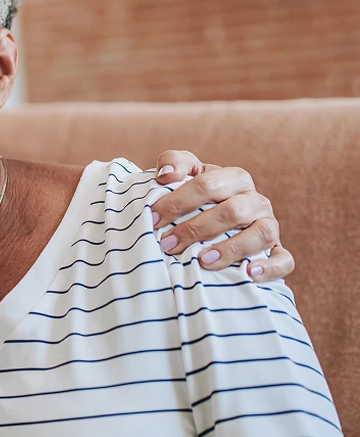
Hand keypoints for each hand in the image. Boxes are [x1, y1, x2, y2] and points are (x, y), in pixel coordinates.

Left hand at [150, 151, 293, 280]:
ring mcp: (270, 225)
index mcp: (234, 178)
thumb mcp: (187, 174)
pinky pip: (284, 259)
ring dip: (232, 248)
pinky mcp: (277, 250)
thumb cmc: (197, 197)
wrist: (218, 221)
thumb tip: (165, 173)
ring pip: (261, 234)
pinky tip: (249, 273)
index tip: (152, 221)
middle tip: (168, 245)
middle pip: (231, 211)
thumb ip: (175, 163)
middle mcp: (256, 200)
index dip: (177, 202)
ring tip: (203, 261)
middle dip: (196, 229)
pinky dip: (270, 267)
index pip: (206, 185)